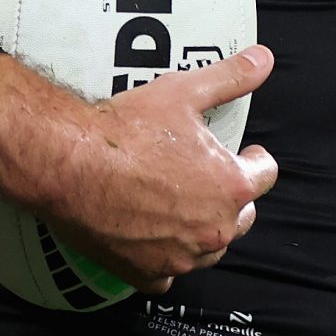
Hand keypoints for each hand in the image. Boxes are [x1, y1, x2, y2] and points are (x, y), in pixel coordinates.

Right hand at [39, 44, 279, 292]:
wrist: (69, 164)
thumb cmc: (127, 130)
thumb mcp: (186, 92)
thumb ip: (232, 77)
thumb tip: (264, 59)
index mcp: (231, 186)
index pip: (266, 175)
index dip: (255, 160)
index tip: (245, 153)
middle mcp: (213, 228)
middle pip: (243, 216)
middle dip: (233, 197)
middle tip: (211, 178)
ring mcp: (180, 257)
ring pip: (210, 249)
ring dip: (204, 230)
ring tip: (186, 205)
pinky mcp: (146, 274)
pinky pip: (168, 277)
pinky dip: (166, 262)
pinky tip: (156, 242)